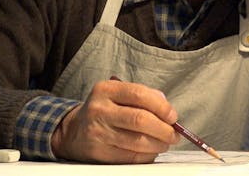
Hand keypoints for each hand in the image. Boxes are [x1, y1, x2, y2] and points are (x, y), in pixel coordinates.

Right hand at [50, 79, 179, 162]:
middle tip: (173, 134)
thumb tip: (168, 110)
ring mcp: (98, 132)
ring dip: (158, 144)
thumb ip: (143, 96)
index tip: (172, 116)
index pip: (139, 94)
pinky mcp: (99, 153)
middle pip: (140, 119)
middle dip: (163, 129)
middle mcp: (99, 109)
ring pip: (137, 141)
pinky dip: (147, 155)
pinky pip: (131, 157)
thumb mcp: (117, 95)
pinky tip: (152, 151)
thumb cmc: (105, 110)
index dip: (161, 106)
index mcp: (105, 90)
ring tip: (165, 142)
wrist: (75, 131)